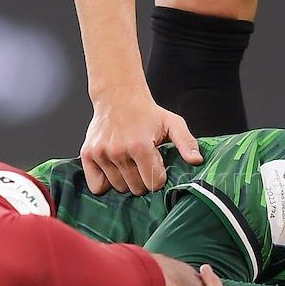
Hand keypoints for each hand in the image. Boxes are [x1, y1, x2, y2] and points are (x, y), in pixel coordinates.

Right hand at [80, 93, 202, 195]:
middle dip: (144, 181)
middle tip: (143, 165)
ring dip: (127, 181)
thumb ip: (186, 142)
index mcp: (140, 145)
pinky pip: (97, 186)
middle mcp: (119, 151)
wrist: (118, 97)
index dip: (159, 177)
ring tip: (130, 164)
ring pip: (119, 188)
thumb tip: (197, 160)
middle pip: (136, 188)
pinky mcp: (88, 155)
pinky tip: (114, 170)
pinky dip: (106, 183)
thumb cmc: (147, 113)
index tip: (157, 166)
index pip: (154, 182)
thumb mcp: (172, 123)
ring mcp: (101, 154)